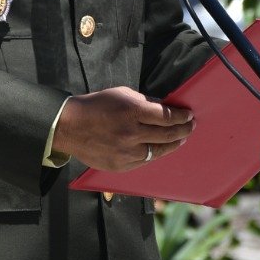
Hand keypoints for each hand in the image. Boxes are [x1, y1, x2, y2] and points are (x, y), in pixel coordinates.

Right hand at [52, 86, 194, 171]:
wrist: (69, 127)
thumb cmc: (96, 106)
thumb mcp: (121, 94)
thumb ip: (144, 102)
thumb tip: (163, 108)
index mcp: (133, 111)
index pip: (167, 116)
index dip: (181, 116)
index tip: (189, 115)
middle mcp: (132, 133)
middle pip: (167, 134)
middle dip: (183, 130)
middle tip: (190, 127)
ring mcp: (126, 152)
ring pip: (158, 151)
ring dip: (172, 145)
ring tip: (180, 139)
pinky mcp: (120, 166)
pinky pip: (144, 161)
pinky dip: (153, 154)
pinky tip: (159, 149)